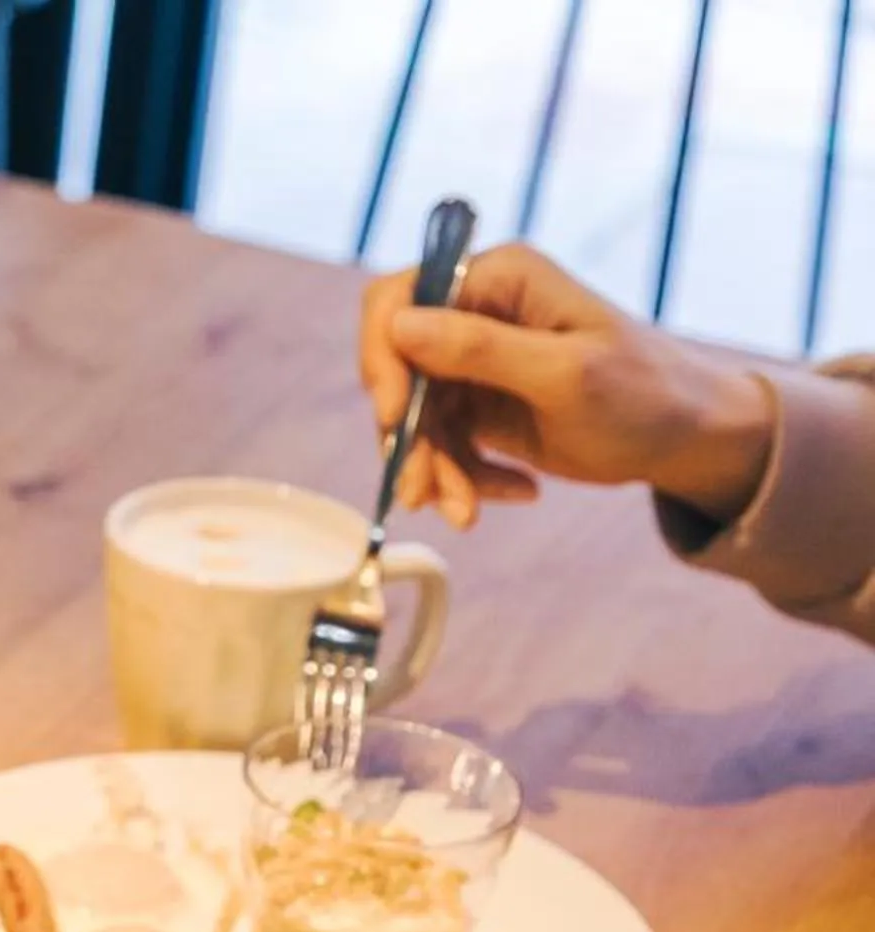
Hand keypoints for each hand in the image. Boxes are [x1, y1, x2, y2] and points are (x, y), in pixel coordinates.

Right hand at [359, 241, 774, 527]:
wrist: (688, 439)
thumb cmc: (646, 395)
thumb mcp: (565, 374)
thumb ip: (480, 348)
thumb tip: (398, 325)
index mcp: (500, 279)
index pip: (400, 299)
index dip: (384, 357)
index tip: (394, 416)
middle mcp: (479, 312)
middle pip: (397, 368)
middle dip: (409, 434)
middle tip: (425, 490)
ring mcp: (476, 362)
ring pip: (413, 416)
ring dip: (434, 468)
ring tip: (467, 511)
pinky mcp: (479, 406)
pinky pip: (441, 443)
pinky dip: (463, 477)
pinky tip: (513, 492)